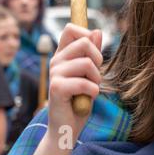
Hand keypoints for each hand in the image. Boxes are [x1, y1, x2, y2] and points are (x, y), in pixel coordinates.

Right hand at [46, 23, 102, 145]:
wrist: (68, 126)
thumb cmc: (80, 98)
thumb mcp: (91, 72)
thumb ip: (93, 52)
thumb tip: (97, 31)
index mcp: (63, 54)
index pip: (70, 28)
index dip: (87, 34)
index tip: (93, 53)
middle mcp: (56, 61)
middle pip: (85, 42)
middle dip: (98, 60)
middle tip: (94, 76)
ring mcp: (54, 73)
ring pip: (87, 63)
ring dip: (96, 79)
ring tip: (90, 89)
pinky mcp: (56, 88)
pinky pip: (84, 83)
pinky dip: (93, 92)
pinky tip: (87, 98)